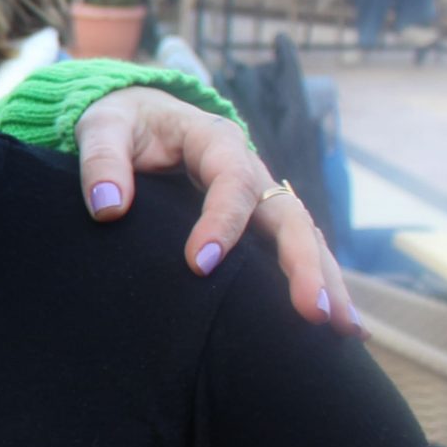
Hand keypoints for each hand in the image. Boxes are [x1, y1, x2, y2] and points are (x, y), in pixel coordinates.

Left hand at [74, 87, 357, 335]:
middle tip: (311, 311)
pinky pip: (295, 250)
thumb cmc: (122, 123)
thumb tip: (107, 208)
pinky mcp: (258, 221)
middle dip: (302, 263)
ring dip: (325, 281)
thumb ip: (102, 161)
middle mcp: (250, 168)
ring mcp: (260, 196)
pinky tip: (341, 325)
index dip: (221, 222)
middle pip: (287, 214)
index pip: (230, 181)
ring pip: (304, 237)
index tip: (200, 264)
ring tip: (344, 328)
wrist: (139, 117)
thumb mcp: (102, 127)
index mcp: (215, 141)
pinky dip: (319, 282)